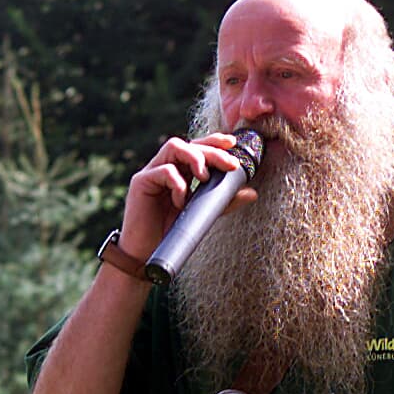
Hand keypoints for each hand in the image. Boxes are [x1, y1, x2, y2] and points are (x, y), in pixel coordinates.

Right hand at [116, 133, 257, 260]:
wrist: (147, 252)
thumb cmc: (173, 230)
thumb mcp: (203, 212)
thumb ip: (224, 201)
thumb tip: (252, 192)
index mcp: (181, 170)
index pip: (197, 147)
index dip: (214, 141)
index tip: (233, 143)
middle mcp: (166, 166)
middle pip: (189, 144)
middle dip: (213, 151)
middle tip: (231, 165)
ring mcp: (152, 172)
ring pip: (174, 147)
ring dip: (195, 158)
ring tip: (205, 177)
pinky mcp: (141, 182)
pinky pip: (163, 171)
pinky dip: (178, 184)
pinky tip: (182, 201)